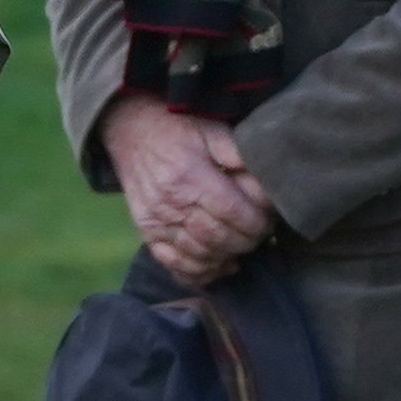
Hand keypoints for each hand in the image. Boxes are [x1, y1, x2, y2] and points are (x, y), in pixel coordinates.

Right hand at [100, 91, 275, 285]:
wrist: (131, 129)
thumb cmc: (179, 128)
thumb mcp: (212, 128)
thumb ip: (239, 153)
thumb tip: (266, 178)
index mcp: (190, 175)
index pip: (232, 212)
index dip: (257, 222)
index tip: (269, 219)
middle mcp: (170, 202)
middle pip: (218, 237)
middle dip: (247, 241)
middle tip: (261, 234)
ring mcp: (156, 221)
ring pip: (198, 255)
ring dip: (226, 256)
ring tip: (242, 246)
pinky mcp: (147, 232)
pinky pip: (173, 263)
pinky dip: (199, 271)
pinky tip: (218, 265)